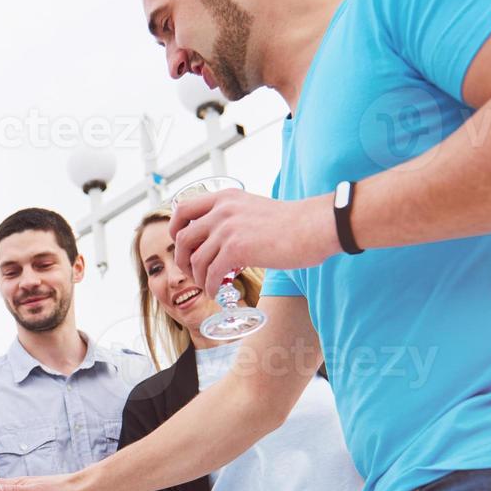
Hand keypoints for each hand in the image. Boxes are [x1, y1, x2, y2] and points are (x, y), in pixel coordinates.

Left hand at [169, 189, 338, 293]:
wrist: (315, 226)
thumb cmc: (292, 223)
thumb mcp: (253, 209)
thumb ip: (233, 217)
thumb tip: (217, 241)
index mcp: (225, 198)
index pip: (183, 209)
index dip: (175, 230)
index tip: (181, 245)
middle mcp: (222, 210)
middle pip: (183, 238)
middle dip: (183, 260)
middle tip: (193, 272)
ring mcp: (227, 229)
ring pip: (196, 260)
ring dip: (198, 278)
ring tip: (209, 285)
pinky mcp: (236, 249)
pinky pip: (211, 274)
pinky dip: (211, 287)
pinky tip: (218, 292)